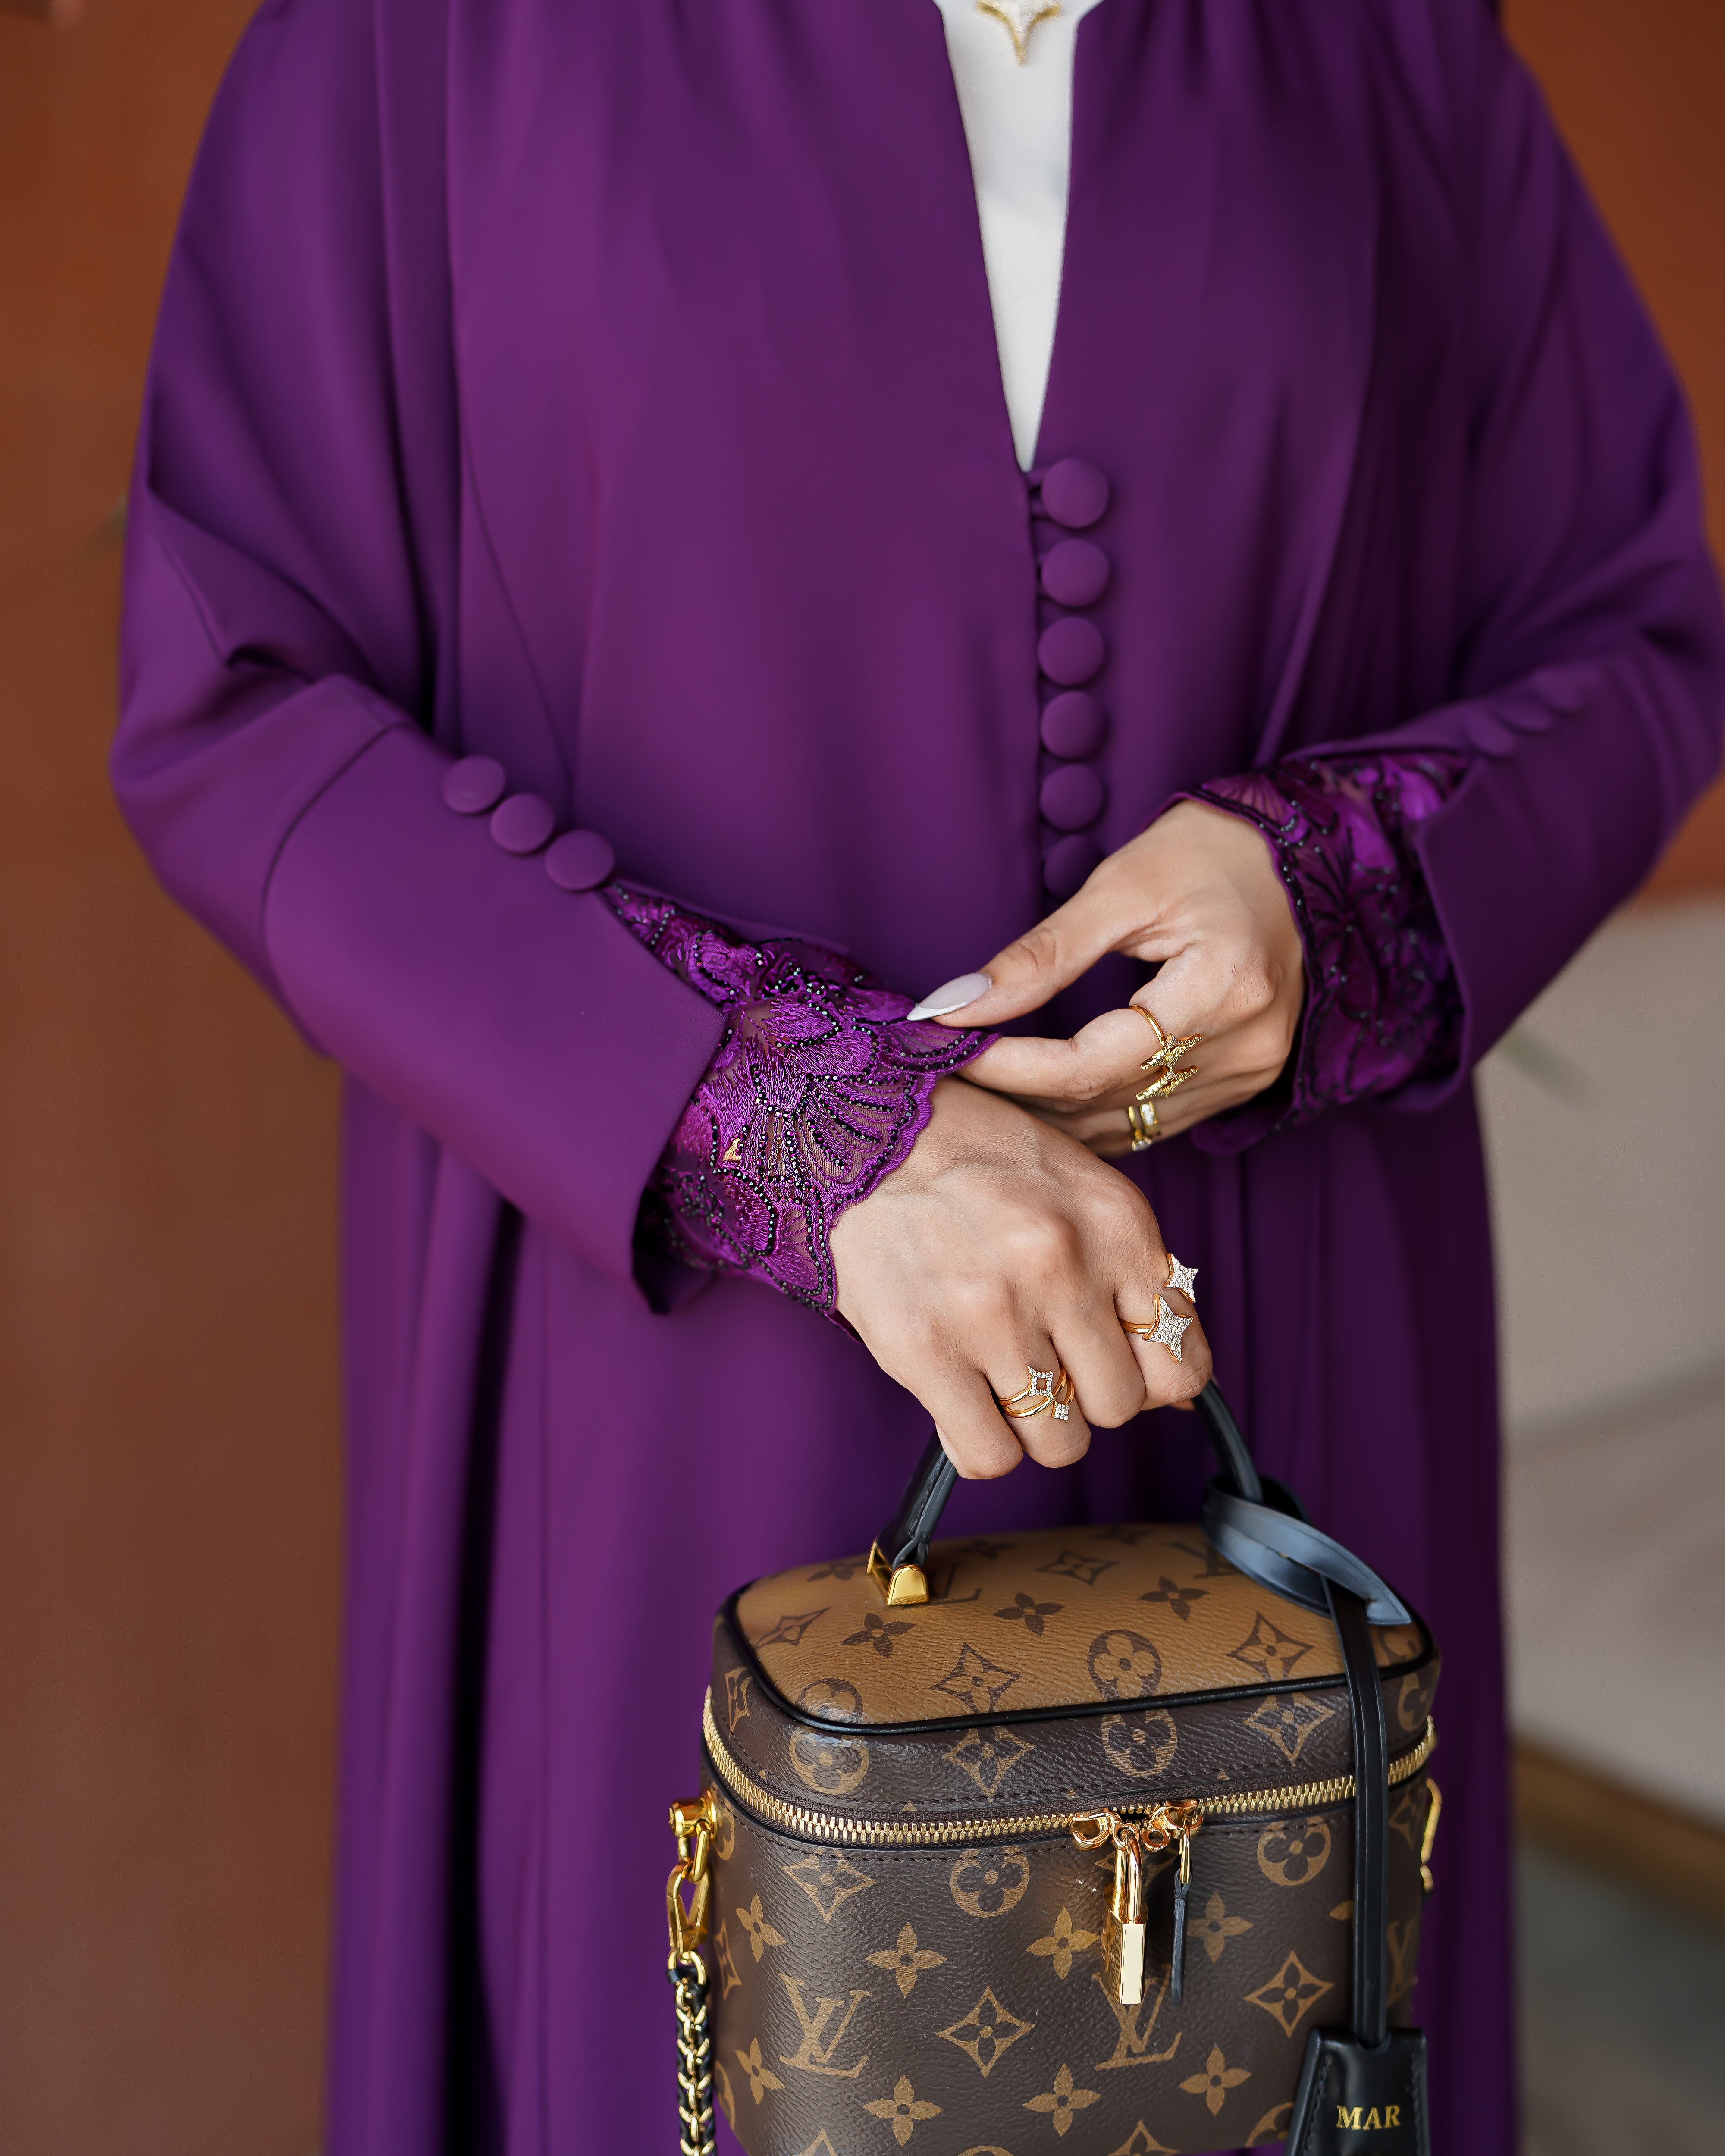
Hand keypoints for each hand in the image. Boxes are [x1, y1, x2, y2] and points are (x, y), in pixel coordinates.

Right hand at [829, 1077, 1209, 1479]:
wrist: (858, 1132)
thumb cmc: (973, 1158)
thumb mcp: (1076, 1185)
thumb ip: (1132, 1274)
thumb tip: (1176, 1392)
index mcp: (1113, 1222)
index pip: (1181, 1359)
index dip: (1150, 1374)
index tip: (1114, 1360)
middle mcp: (1061, 1266)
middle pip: (1119, 1405)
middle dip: (1086, 1394)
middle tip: (1046, 1358)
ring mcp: (992, 1313)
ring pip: (1059, 1441)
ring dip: (1034, 1424)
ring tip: (1000, 1376)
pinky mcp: (924, 1350)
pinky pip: (989, 1455)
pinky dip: (983, 1444)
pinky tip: (965, 1402)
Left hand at [935, 802, 1303, 1153]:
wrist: (1296, 859)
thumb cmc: (1208, 854)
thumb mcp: (1121, 887)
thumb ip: (1041, 955)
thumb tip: (956, 1004)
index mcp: (1222, 988)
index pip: (1092, 1063)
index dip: (1011, 1066)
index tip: (945, 1045)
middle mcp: (1246, 1046)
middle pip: (1106, 1102)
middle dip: (1018, 1093)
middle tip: (948, 1070)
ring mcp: (1251, 1073)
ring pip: (1126, 1125)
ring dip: (1050, 1115)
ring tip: (985, 1086)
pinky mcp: (1245, 1082)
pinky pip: (1153, 1122)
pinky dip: (1092, 1115)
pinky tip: (1044, 1097)